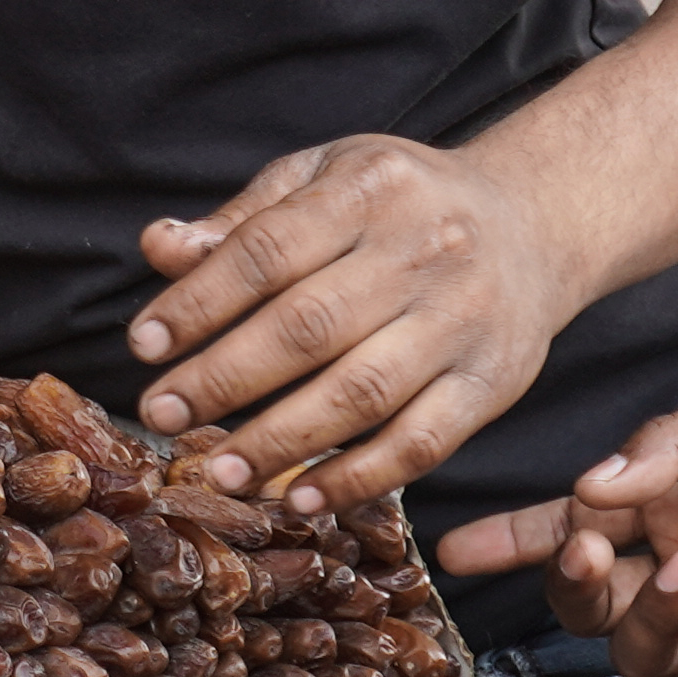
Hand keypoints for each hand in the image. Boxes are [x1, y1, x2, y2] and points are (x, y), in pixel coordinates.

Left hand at [123, 134, 571, 507]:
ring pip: (361, 393)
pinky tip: (299, 499)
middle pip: (308, 326)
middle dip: (224, 378)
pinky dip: (357, 478)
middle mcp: (423, 251)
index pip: (269, 250)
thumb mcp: (324, 178)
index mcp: (369, 188)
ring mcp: (462, 321)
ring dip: (281, 441)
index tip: (143, 345)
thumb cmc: (402, 205)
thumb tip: (158, 248)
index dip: (199, 301)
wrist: (534, 223)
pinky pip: (420, 443)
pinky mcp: (493, 383)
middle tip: (161, 413)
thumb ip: (242, 220)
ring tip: (220, 472)